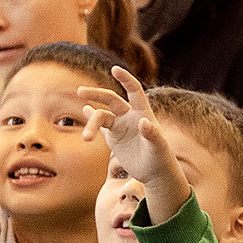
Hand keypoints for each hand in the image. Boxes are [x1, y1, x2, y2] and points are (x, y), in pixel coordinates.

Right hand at [78, 67, 191, 223]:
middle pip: (111, 99)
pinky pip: (100, 125)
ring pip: (101, 116)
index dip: (125, 79)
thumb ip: (152, 134)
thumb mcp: (159, 147)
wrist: (155, 173)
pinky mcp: (113, 138)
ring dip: (91, 124)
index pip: (134, 91)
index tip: (114, 69)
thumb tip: (143, 122)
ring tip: (86, 139)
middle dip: (96, 94)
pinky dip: (91, 118)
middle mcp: (130, 116)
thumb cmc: (161, 158)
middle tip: (81, 92)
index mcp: (143, 113)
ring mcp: (120, 126)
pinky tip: (85, 109)